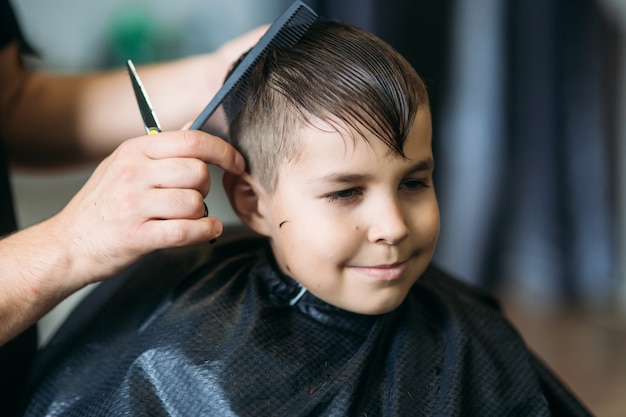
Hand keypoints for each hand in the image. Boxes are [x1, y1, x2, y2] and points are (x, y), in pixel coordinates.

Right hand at [49, 129, 244, 284]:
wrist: (67, 245)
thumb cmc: (102, 206)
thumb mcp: (124, 165)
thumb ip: (162, 149)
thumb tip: (197, 124)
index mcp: (134, 150)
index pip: (191, 140)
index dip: (223, 151)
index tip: (236, 162)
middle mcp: (133, 173)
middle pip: (198, 172)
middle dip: (206, 187)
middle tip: (194, 197)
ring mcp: (133, 205)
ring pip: (195, 202)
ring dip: (201, 213)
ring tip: (186, 217)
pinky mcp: (137, 236)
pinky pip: (188, 230)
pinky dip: (205, 232)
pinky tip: (206, 230)